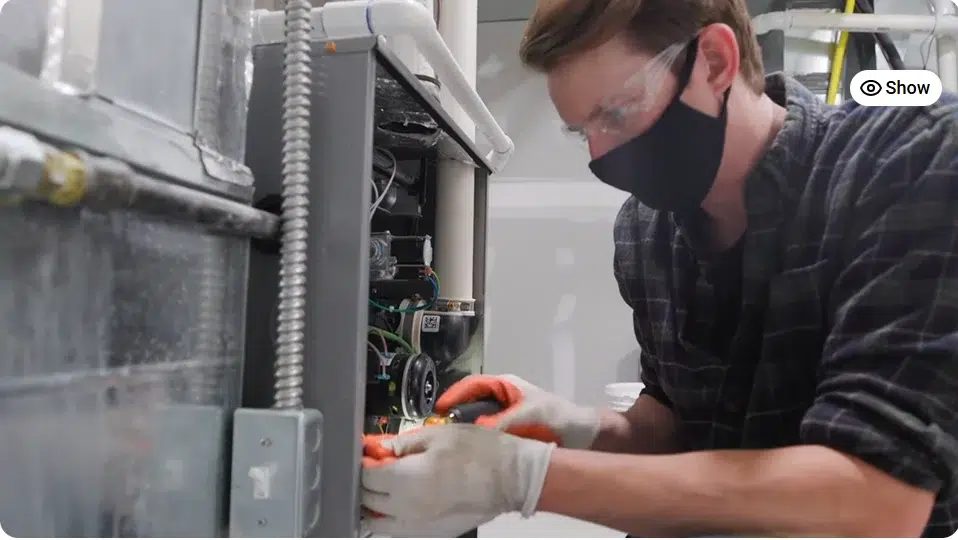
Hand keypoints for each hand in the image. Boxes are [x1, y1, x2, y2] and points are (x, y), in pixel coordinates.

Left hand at [361, 424, 555, 536]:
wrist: (511, 478)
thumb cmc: (480, 452)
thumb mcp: (439, 434)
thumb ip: (404, 443)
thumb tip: (381, 448)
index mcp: (406, 480)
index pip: (366, 476)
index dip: (364, 461)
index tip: (368, 452)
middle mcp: (407, 508)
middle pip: (368, 499)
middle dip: (366, 482)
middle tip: (375, 465)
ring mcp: (418, 526)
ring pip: (378, 523)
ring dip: (374, 505)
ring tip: (383, 487)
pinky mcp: (431, 534)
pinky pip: (397, 530)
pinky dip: (390, 518)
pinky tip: (400, 501)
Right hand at [438, 374, 600, 448]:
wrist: (583, 436)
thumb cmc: (560, 416)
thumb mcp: (533, 414)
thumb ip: (505, 420)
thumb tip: (477, 429)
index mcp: (505, 386)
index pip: (472, 385)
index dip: (453, 396)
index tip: (439, 410)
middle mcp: (501, 400)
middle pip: (469, 404)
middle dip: (455, 416)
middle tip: (440, 432)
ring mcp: (503, 418)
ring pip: (476, 422)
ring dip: (465, 432)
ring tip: (450, 444)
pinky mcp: (507, 435)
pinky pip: (487, 437)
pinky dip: (477, 444)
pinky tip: (470, 455)